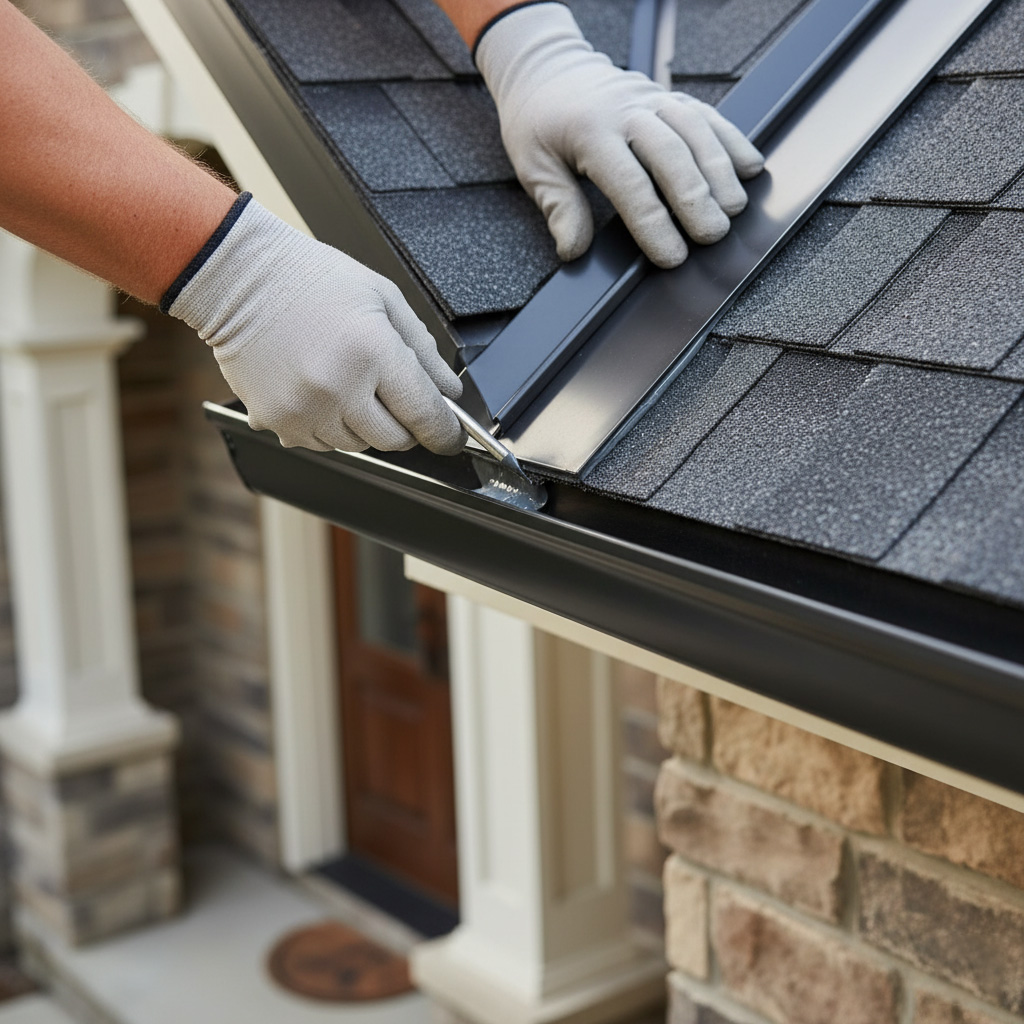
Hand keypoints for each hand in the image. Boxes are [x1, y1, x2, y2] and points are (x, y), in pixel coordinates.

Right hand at [166, 198, 464, 454]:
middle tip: (391, 394)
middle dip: (404, 424)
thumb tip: (449, 394)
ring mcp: (304, 409)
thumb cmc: (312, 280)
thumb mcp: (383, 299)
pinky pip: (322, 444)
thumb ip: (423, 350)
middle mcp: (337, 387)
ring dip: (364, 424)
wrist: (239, 277)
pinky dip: (330, 426)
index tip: (451, 438)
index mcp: (371, 351)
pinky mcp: (277, 421)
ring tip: (346, 379)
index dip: (445, 433)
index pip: (423, 414)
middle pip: (394, 440)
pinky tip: (319, 389)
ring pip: (358, 445)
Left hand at [476, 3, 764, 267]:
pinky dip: (732, 140)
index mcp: (590, 132)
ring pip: (696, 131)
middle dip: (696, 198)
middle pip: (671, 154)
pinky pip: (707, 114)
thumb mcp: (534, 167)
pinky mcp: (670, 96)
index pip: (629, 183)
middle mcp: (627, 111)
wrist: (547, 70)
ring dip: (720, 171)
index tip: (671, 256)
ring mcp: (652, 99)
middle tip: (712, 236)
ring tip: (733, 210)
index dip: (653, 223)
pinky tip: (751, 168)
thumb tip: (574, 250)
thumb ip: (558, 207)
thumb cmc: (538, 124)